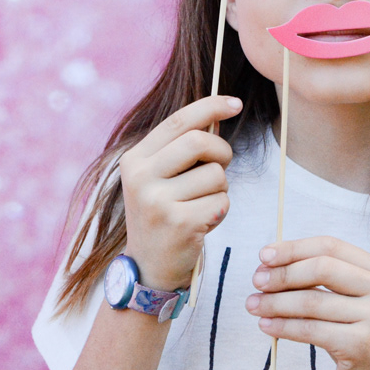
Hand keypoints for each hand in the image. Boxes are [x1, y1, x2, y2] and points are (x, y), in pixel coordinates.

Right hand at [117, 95, 239, 291]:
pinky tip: (203, 222)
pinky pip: (222, 202)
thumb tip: (219, 112)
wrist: (149, 266)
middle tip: (220, 167)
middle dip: (222, 152)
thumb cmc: (163, 213)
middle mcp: (140, 178)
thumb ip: (181, 147)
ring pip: (216, 174)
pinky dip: (221, 210)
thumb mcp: (159, 177)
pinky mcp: (179, 223)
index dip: (211, 106)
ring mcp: (157, 201)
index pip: (178, 120)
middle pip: (200, 142)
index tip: (235, 103)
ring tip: (201, 204)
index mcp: (134, 159)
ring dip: (220, 189)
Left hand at [245, 236, 369, 369]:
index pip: (330, 246)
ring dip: (275, 302)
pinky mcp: (360, 344)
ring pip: (312, 301)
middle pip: (321, 268)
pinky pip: (310, 330)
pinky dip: (283, 326)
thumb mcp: (351, 299)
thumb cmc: (360, 335)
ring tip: (253, 305)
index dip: (294, 248)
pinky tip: (267, 325)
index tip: (264, 256)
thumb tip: (271, 266)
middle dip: (283, 274)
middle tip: (257, 281)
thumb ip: (323, 279)